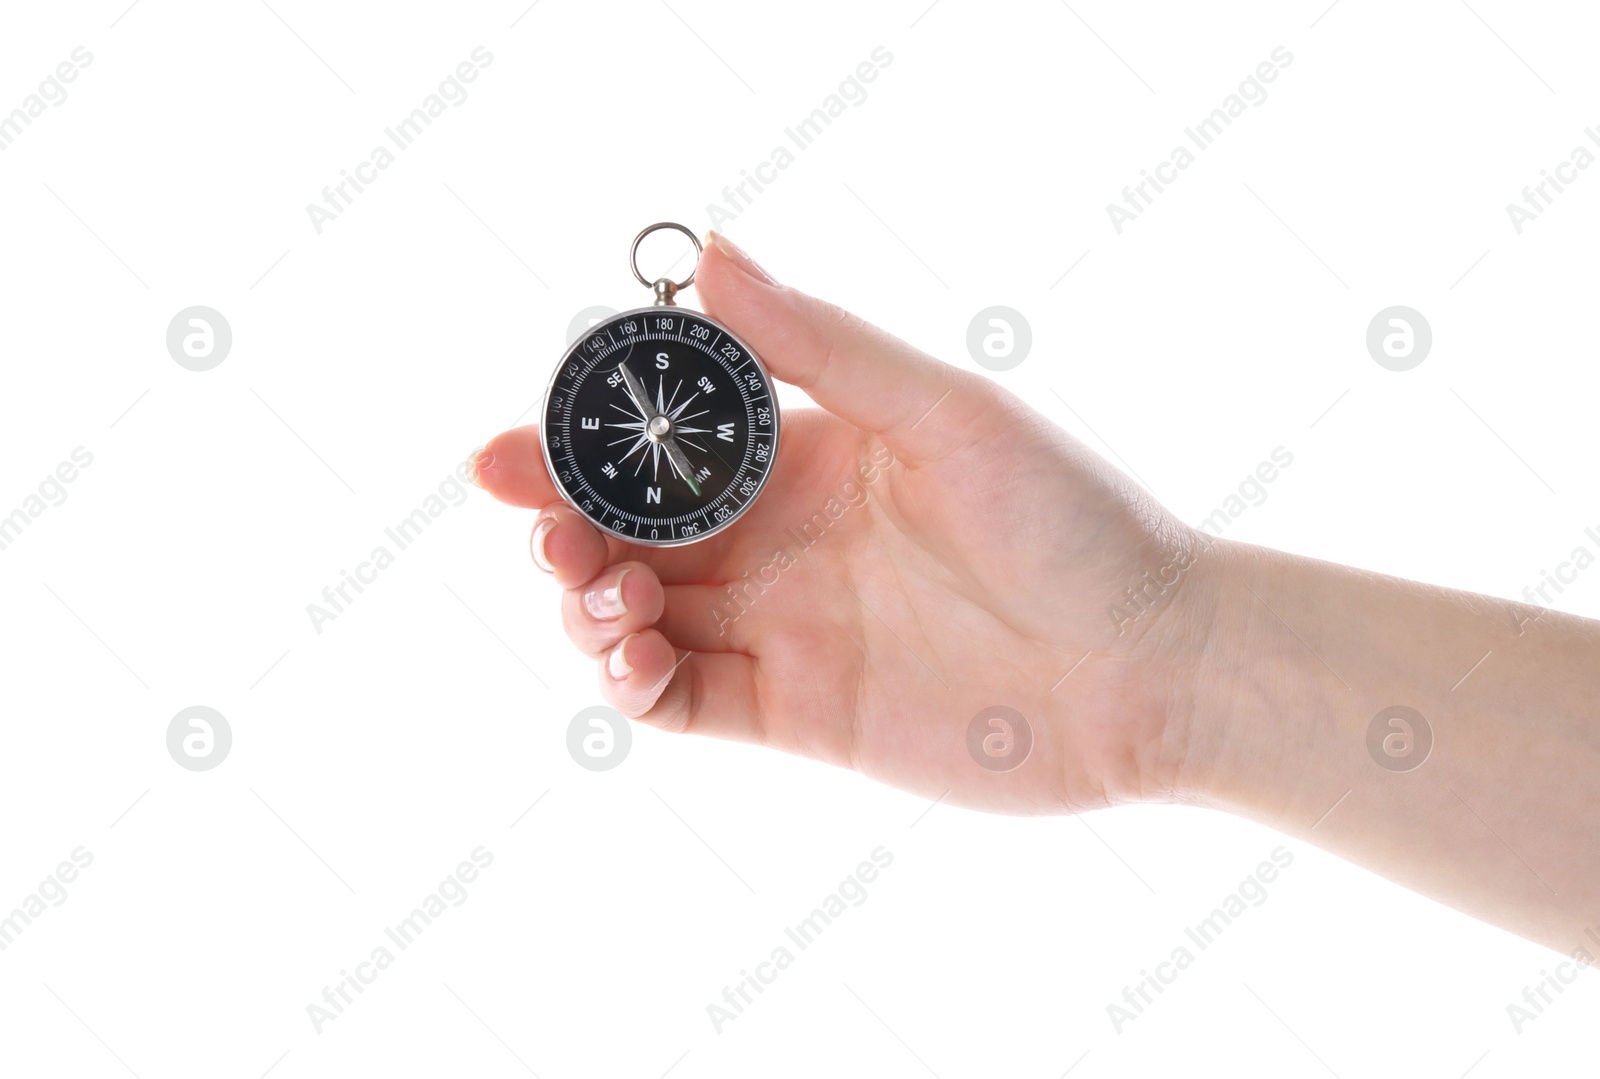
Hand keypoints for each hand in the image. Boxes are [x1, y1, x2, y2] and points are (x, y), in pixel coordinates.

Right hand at [474, 232, 1214, 815]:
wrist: (1153, 668)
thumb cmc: (1072, 520)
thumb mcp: (942, 411)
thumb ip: (821, 345)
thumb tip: (710, 251)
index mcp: (806, 456)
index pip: (661, 443)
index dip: (574, 445)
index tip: (511, 449)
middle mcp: (780, 542)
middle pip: (626, 532)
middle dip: (560, 529)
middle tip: (545, 533)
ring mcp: (782, 630)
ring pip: (635, 616)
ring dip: (588, 606)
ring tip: (610, 595)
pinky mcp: (794, 715)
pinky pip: (681, 702)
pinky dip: (631, 685)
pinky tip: (633, 659)